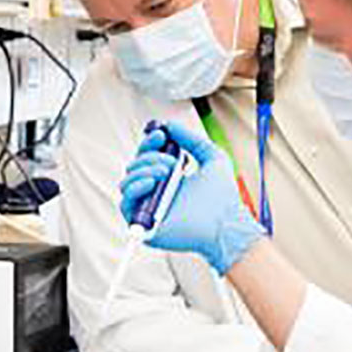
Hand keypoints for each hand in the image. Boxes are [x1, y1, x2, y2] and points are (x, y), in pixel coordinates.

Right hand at [120, 120, 265, 276]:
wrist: (226, 223)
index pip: (148, 157)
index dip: (150, 143)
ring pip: (127, 181)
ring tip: (166, 173)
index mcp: (170, 179)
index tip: (161, 135)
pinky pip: (125, 203)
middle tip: (171, 162)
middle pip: (135, 166)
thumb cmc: (224, 197)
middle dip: (150, 157)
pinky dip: (135, 188)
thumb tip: (169, 126)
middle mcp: (157, 194)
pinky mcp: (143, 226)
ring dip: (144, 170)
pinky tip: (152, 183)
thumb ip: (192, 139)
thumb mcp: (212, 156)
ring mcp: (149, 210)